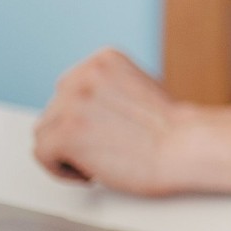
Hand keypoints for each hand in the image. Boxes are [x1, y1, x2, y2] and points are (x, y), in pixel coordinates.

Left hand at [33, 48, 193, 196]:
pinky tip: (90, 171)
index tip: (103, 132)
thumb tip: (86, 111)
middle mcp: (83, 75)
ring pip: (44, 132)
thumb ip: (108, 91)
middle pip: (53, 110)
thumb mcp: (140, 89)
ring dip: (67, 151)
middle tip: (104, 148)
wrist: (188, 147)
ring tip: (98, 160)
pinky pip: (42, 154)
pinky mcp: (65, 134)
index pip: (69, 88)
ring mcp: (71, 104)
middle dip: (76, 133)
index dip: (85, 116)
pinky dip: (61, 169)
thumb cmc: (174, 130)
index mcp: (104, 59)